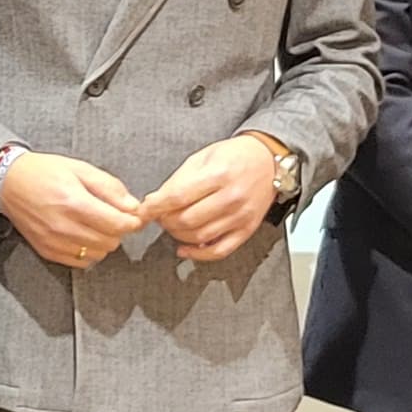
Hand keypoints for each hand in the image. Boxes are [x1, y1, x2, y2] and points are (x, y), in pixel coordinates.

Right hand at [0, 149, 145, 268]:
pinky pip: (81, 262)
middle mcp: (63, 226)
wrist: (9, 183)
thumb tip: (132, 206)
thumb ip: (109, 188)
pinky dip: (87, 251)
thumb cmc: (44, 172)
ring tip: (94, 224)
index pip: (116, 224)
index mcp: (73, 202)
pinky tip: (81, 234)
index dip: (132, 222)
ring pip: (97, 254)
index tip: (134, 217)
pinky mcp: (47, 251)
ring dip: (102, 241)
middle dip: (117, 230)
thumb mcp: (80, 169)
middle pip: (110, 242)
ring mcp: (54, 241)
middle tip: (111, 216)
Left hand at [136, 133, 286, 263]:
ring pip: (199, 236)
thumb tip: (154, 202)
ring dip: (178, 235)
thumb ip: (178, 180)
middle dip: (165, 221)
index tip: (144, 210)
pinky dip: (198, 255)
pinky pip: (219, 251)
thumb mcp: (203, 157)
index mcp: (219, 174)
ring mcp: (241, 216)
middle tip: (159, 216)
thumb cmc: (234, 156)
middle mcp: (232, 197)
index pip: (178, 197)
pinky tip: (185, 249)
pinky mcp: (247, 230)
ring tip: (171, 225)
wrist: (268, 161)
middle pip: (187, 220)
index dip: (155, 207)